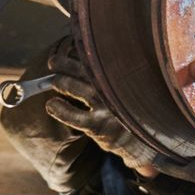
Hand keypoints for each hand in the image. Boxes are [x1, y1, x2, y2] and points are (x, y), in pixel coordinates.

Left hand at [43, 48, 166, 176]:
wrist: (141, 142)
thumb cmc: (125, 112)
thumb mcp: (123, 91)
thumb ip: (106, 76)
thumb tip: (74, 61)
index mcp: (122, 77)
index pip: (96, 58)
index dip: (77, 53)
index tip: (65, 52)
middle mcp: (115, 89)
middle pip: (84, 69)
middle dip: (64, 63)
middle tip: (53, 63)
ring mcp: (107, 107)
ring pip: (75, 87)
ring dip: (60, 82)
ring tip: (54, 82)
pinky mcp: (99, 126)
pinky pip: (73, 116)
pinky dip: (59, 108)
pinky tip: (52, 105)